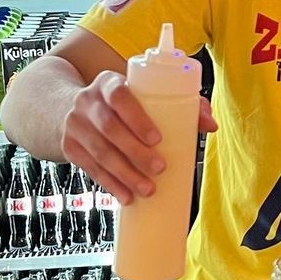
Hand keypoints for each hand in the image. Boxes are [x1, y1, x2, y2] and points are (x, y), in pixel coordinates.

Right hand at [60, 70, 216, 203]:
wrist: (72, 107)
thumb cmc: (123, 103)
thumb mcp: (144, 96)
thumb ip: (182, 105)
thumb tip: (211, 124)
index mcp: (108, 84)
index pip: (119, 96)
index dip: (136, 118)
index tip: (157, 138)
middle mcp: (87, 101)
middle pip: (109, 128)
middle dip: (135, 152)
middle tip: (160, 168)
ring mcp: (75, 125)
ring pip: (99, 152)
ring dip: (124, 174)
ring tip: (148, 189)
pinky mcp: (69, 147)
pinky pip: (89, 168)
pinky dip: (110, 184)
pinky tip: (125, 196)